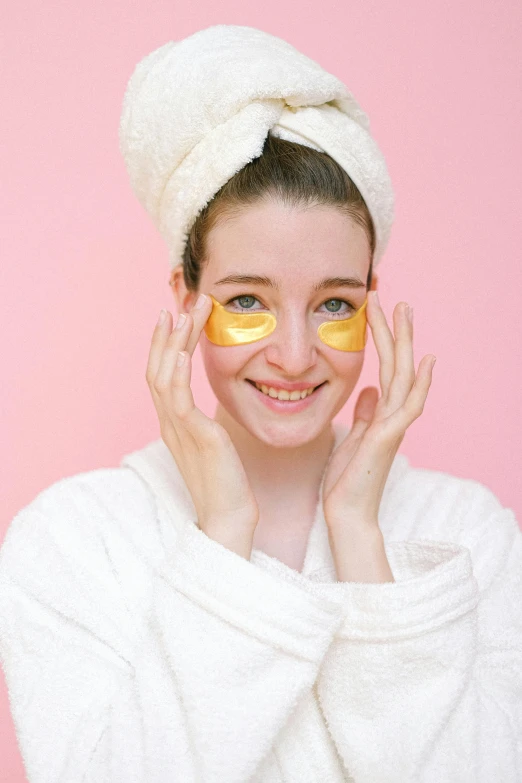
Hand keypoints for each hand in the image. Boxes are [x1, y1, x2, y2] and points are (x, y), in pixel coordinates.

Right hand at [145, 295, 258, 558]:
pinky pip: (178, 398)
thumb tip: (214, 414)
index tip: (179, 316)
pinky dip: (178, 371)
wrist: (228, 519)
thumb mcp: (215, 446)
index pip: (164, 374)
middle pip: (159, 367)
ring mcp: (178, 429)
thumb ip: (208, 426)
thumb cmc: (227, 485)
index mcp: (175, 423)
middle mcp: (170, 422)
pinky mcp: (194, 436)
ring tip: (186, 312)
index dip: (168, 344)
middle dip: (170, 333)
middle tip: (182, 301)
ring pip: (165, 375)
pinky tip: (184, 351)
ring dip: (174, 341)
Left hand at [323, 293, 435, 531]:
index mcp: (380, 413)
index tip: (374, 311)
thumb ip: (363, 415)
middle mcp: (391, 415)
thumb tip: (369, 391)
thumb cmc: (347, 480)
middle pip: (397, 364)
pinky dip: (418, 383)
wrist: (346, 513)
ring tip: (406, 311)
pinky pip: (408, 405)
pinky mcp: (389, 437)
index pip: (384, 368)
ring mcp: (393, 425)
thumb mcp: (351, 438)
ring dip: (405, 343)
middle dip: (395, 330)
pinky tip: (425, 361)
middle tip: (394, 298)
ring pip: (403, 376)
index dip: (381, 339)